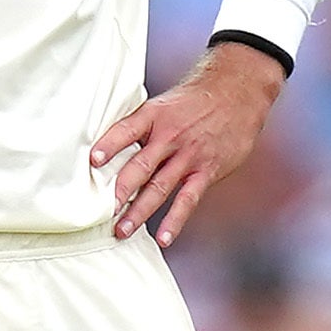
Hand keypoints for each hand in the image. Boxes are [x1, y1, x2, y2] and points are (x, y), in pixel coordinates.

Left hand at [94, 45, 281, 243]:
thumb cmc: (195, 100)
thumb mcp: (164, 104)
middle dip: (119, 190)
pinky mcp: (207, 170)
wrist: (237, 92)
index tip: (93, 161)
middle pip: (140, 165)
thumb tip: (111, 149)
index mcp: (154, 115)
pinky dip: (175, 219)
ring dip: (139, 211)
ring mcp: (189, 155)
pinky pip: (188, 199)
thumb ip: (141, 127)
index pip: (127, 129)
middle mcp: (170, 136)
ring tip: (123, 230)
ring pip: (160, 187)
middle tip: (101, 212)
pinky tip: (164, 237)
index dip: (109, 144)